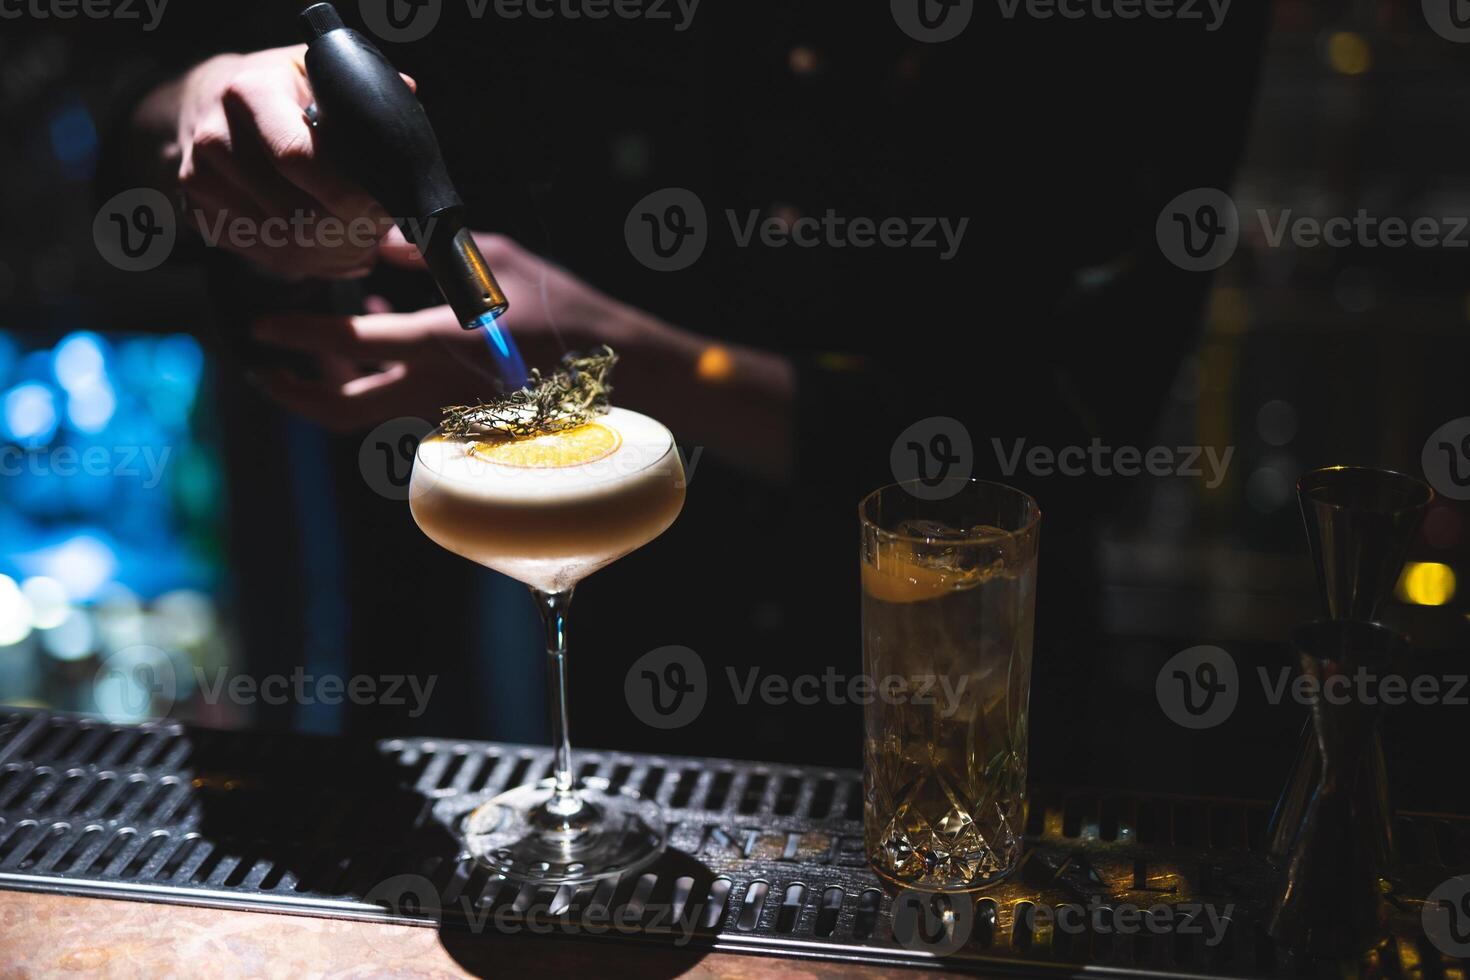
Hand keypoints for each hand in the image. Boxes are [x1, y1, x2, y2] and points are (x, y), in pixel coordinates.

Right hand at [135, 46, 414, 280]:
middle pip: (295, 214)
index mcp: (250, 94)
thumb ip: (359, 88)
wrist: (204, 101)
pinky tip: (331, 245)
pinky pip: (268, 258)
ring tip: (360, 235)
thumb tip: (410, 93)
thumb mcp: (315, 68)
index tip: (386, 205)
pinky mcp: (198, 215)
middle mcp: (216, 138)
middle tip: (381, 227)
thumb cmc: (277, 88)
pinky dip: (312, 262)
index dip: (350, 193)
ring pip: (285, 244)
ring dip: (336, 251)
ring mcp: (200, 180)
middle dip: (350, 230)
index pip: (299, 157)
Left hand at [250, 230, 669, 427]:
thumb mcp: (493, 261)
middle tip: (262, 370)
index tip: (260, 326)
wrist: (616, 371)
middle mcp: (432, 388)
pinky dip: (372, 384)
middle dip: (293, 391)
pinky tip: (369, 353)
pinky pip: (399, 405)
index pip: (347, 343)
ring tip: (300, 369)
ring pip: (367, 415)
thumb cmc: (561, 310)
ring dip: (326, 395)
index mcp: (436, 344)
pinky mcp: (462, 419)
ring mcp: (446, 410)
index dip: (295, 334)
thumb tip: (375, 240)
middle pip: (341, 408)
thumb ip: (426, 253)